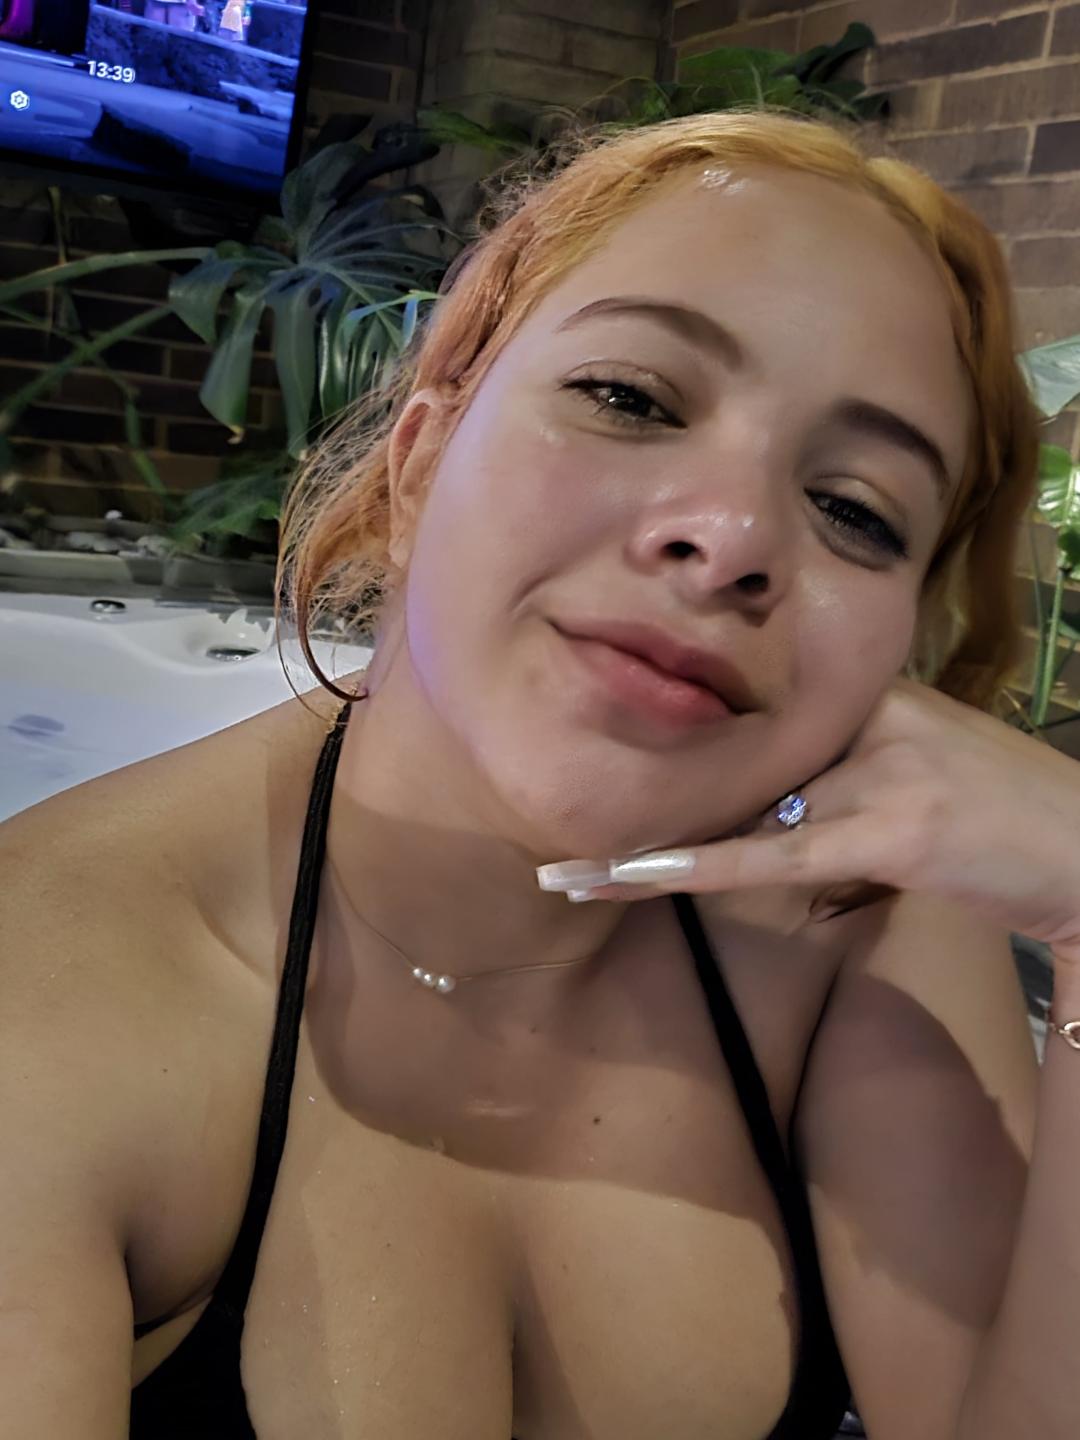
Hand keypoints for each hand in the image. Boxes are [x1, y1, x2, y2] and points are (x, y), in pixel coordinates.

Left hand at [537, 676, 1079, 966]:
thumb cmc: (1006, 820)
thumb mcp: (916, 771)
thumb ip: (840, 768)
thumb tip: (764, 802)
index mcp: (867, 693)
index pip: (750, 722)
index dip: (675, 765)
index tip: (600, 792)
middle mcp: (868, 715)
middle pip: (736, 761)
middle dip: (648, 803)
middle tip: (561, 855)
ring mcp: (884, 768)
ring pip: (743, 807)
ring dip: (651, 850)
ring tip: (567, 876)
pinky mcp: (897, 827)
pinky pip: (781, 853)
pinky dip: (707, 868)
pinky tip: (640, 881)